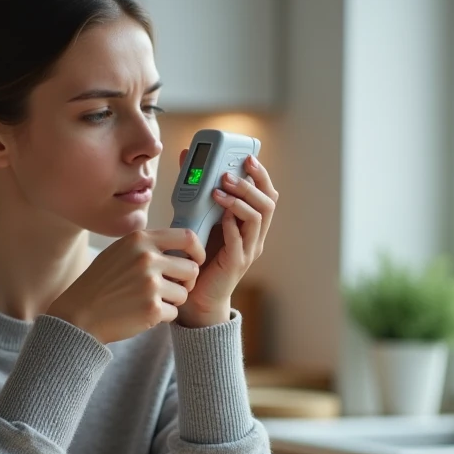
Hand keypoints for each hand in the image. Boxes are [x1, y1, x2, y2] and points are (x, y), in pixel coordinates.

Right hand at [47, 229, 205, 343]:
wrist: (80, 314)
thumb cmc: (100, 283)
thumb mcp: (119, 251)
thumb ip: (146, 245)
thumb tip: (179, 243)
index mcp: (140, 240)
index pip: (187, 237)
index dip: (198, 250)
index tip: (196, 260)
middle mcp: (147, 258)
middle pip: (192, 268)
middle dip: (186, 282)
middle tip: (171, 289)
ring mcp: (150, 284)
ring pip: (184, 293)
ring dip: (172, 301)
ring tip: (149, 301)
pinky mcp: (152, 309)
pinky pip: (174, 312)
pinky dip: (162, 316)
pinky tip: (142, 314)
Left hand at [175, 151, 278, 327]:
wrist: (196, 295)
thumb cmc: (199, 255)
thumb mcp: (199, 217)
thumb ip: (197, 190)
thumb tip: (186, 157)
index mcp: (250, 224)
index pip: (266, 195)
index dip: (261, 175)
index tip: (248, 158)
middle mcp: (254, 236)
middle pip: (268, 204)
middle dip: (250, 185)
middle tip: (228, 175)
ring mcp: (248, 250)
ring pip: (258, 219)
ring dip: (240, 201)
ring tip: (218, 191)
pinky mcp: (236, 264)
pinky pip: (240, 241)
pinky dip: (231, 226)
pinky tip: (219, 217)